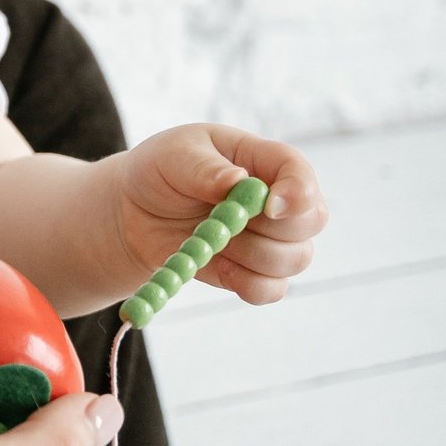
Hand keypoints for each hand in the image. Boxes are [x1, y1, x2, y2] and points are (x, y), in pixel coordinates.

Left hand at [106, 124, 329, 303]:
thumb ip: (203, 168)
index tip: (270, 206)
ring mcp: (270, 238)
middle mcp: (276, 199)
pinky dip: (249, 285)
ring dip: (253, 256)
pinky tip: (219, 267)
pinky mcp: (254, 271)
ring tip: (210, 238)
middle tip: (229, 221)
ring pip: (296, 259)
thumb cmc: (159, 171)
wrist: (133, 212)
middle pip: (312, 220)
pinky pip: (272, 289)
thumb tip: (237, 180)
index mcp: (261, 160)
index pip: (300, 171)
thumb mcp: (172, 156)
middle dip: (276, 229)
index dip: (299, 191)